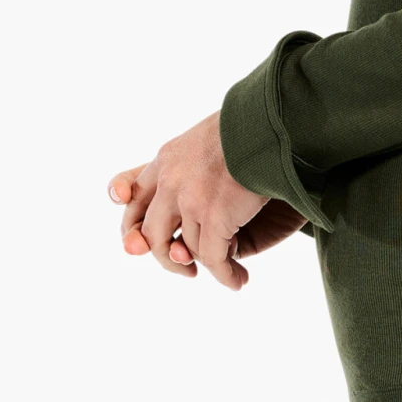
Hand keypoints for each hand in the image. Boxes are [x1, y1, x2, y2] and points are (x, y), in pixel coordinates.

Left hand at [108, 111, 268, 290]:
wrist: (271, 121)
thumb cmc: (250, 126)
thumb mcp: (209, 136)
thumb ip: (194, 161)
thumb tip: (198, 189)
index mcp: (166, 158)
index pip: (130, 194)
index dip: (130, 223)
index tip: (138, 244)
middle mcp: (170, 180)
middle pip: (150, 232)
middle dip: (165, 257)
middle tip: (186, 269)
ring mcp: (189, 199)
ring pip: (186, 249)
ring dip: (207, 268)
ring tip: (230, 275)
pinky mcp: (214, 215)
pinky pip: (213, 258)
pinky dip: (226, 274)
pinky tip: (237, 281)